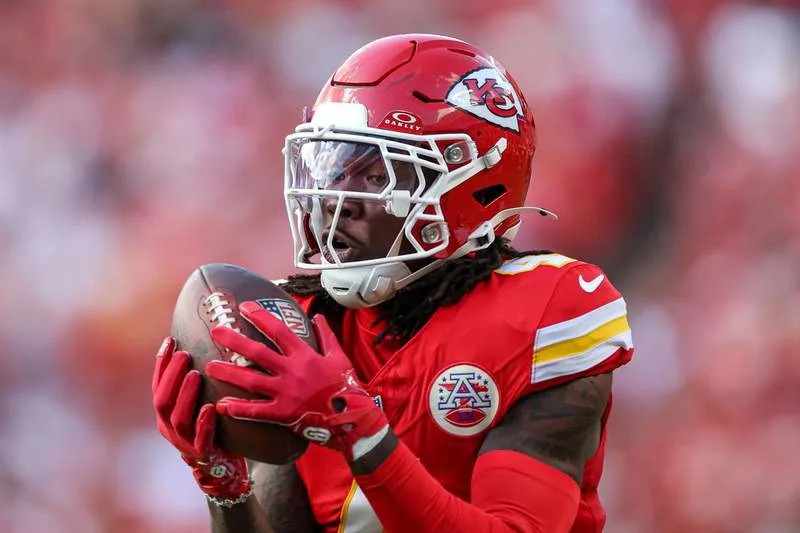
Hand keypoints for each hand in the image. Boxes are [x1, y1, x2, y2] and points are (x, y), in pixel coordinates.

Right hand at [152, 337, 250, 502]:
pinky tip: (210, 408)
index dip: (162, 363)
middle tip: (185, 354)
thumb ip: (194, 378)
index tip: (171, 340)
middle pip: (162, 399)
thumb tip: (200, 339)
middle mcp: (168, 427)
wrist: (223, 462)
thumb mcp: (200, 398)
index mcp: (165, 412)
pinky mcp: (203, 454)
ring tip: (196, 374)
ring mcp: (184, 442)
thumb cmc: (212, 422)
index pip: (157, 384)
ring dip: (186, 394)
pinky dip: (204, 423)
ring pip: (178, 418)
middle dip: (172, 375)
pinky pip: (200, 440)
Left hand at [206, 302, 388, 461]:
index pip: (278, 330)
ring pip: (251, 380)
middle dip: (235, 340)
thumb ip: (326, 336)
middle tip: (215, 331)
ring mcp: (286, 392)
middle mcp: (291, 370)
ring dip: (229, 373)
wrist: (352, 417)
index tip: (243, 307)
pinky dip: (239, 409)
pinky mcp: (283, 413)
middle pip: (258, 352)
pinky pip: (257, 411)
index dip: (260, 317)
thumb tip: (318, 316)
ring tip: (209, 367)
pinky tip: (221, 406)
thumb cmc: (345, 386)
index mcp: (305, 354)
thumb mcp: (339, 356)